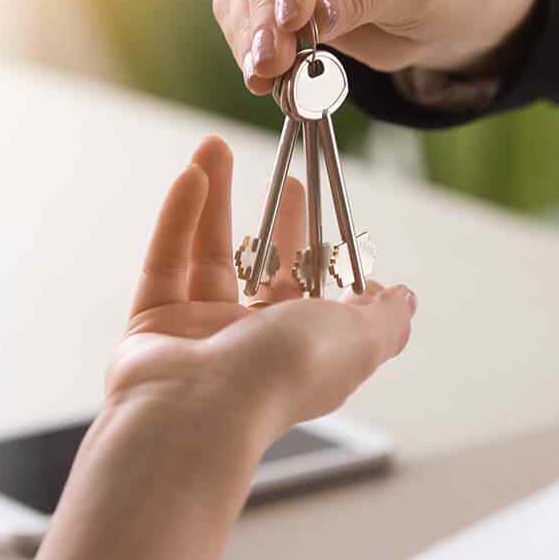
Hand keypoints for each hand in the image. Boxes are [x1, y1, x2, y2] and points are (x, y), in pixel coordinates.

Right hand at [107, 134, 415, 441]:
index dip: (324, 249)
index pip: (318, 290)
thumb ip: (386, 318)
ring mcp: (200, 332)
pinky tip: (193, 174)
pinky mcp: (153, 323)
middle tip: (286, 179)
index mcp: (303, 346)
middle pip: (265, 266)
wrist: (197, 415)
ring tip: (215, 144)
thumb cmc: (283, 375)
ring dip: (213, 198)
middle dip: (278, 218)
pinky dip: (178, 217)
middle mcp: (253, 341)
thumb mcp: (358, 340)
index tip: (328, 212)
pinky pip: (166, 259)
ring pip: (207, 253)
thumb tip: (404, 298)